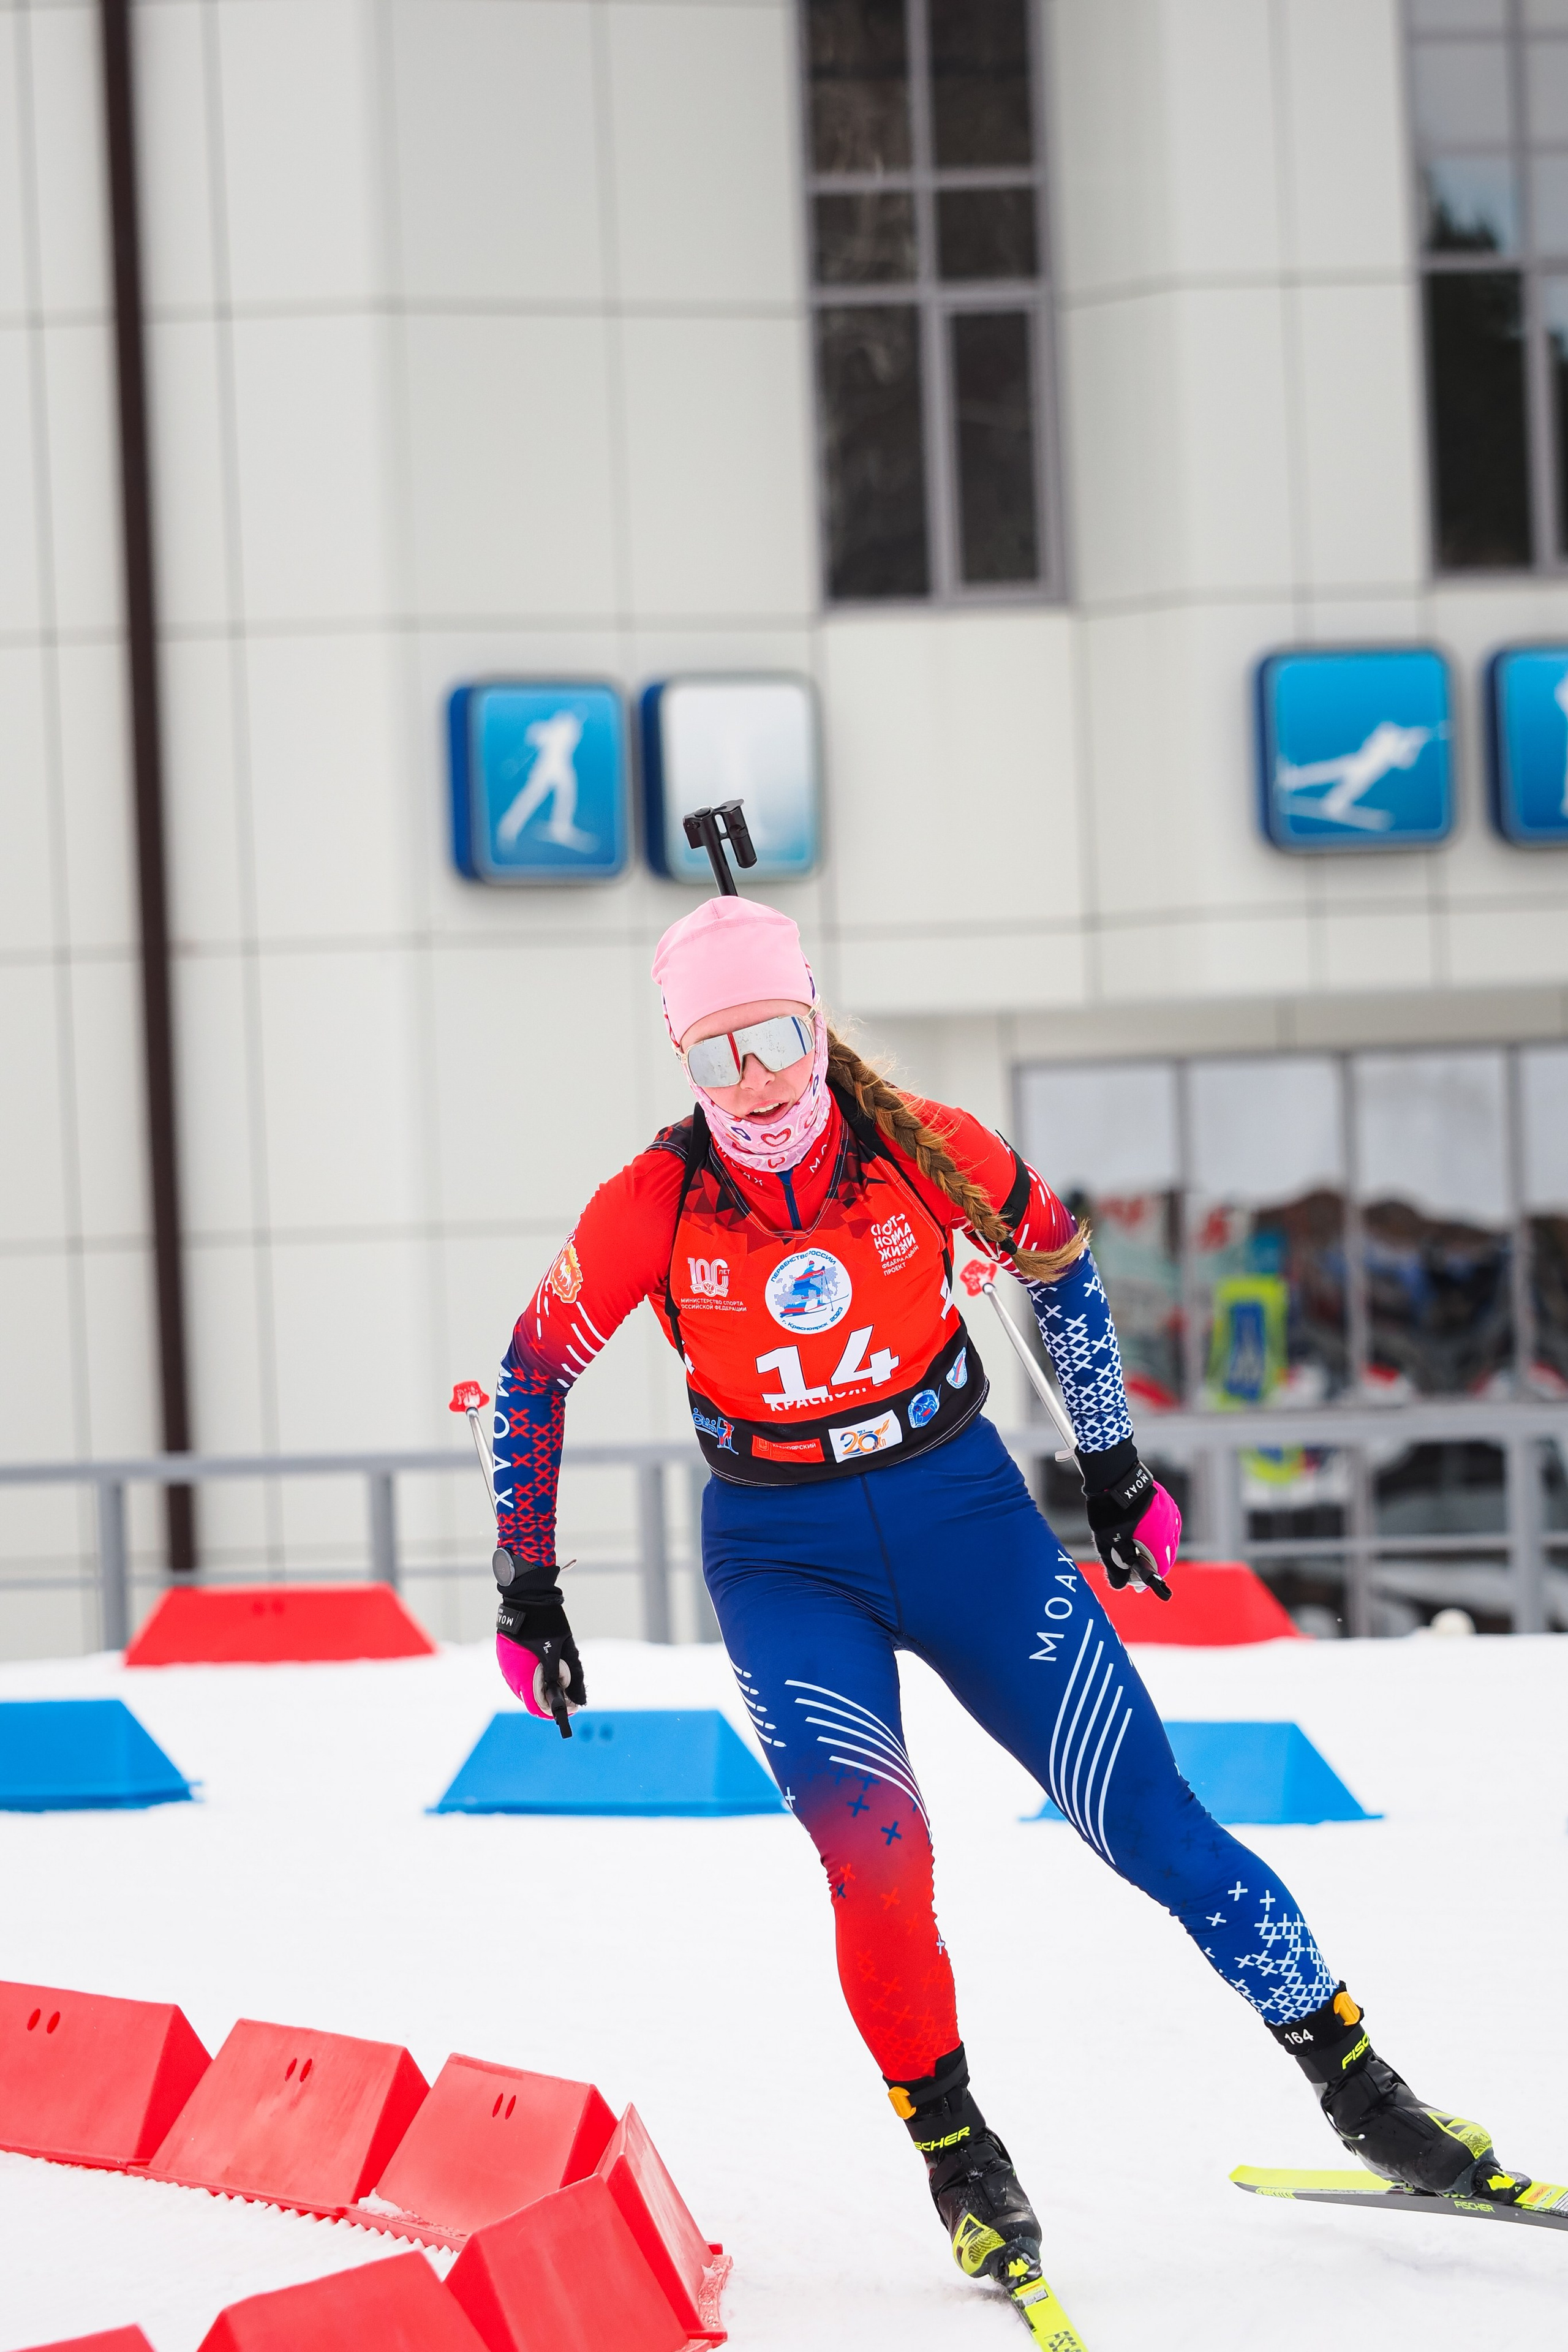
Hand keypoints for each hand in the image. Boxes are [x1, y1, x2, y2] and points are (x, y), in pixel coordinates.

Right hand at [493, 1547, 585, 1733]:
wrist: (527, 1594)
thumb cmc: (547, 1621)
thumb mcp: (563, 1648)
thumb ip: (571, 1676)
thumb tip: (580, 1700)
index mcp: (523, 1674)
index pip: (537, 1706)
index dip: (555, 1710)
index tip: (570, 1709)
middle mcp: (510, 1673)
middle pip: (531, 1697)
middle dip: (551, 1696)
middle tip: (568, 1688)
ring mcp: (506, 1664)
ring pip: (526, 1685)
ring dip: (543, 1684)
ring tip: (559, 1670)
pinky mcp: (506, 1656)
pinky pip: (520, 1672)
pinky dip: (534, 1673)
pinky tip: (546, 1664)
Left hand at [1077, 1440, 1180, 1600]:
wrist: (1113, 1475)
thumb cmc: (1109, 1510)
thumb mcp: (1107, 1542)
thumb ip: (1115, 1567)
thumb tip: (1119, 1585)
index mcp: (1159, 1540)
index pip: (1160, 1568)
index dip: (1148, 1579)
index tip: (1137, 1585)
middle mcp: (1169, 1528)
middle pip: (1165, 1555)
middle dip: (1150, 1564)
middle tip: (1133, 1567)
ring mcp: (1170, 1514)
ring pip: (1167, 1539)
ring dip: (1153, 1547)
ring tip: (1135, 1548)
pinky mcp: (1167, 1503)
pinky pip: (1166, 1525)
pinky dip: (1156, 1533)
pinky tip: (1141, 1532)